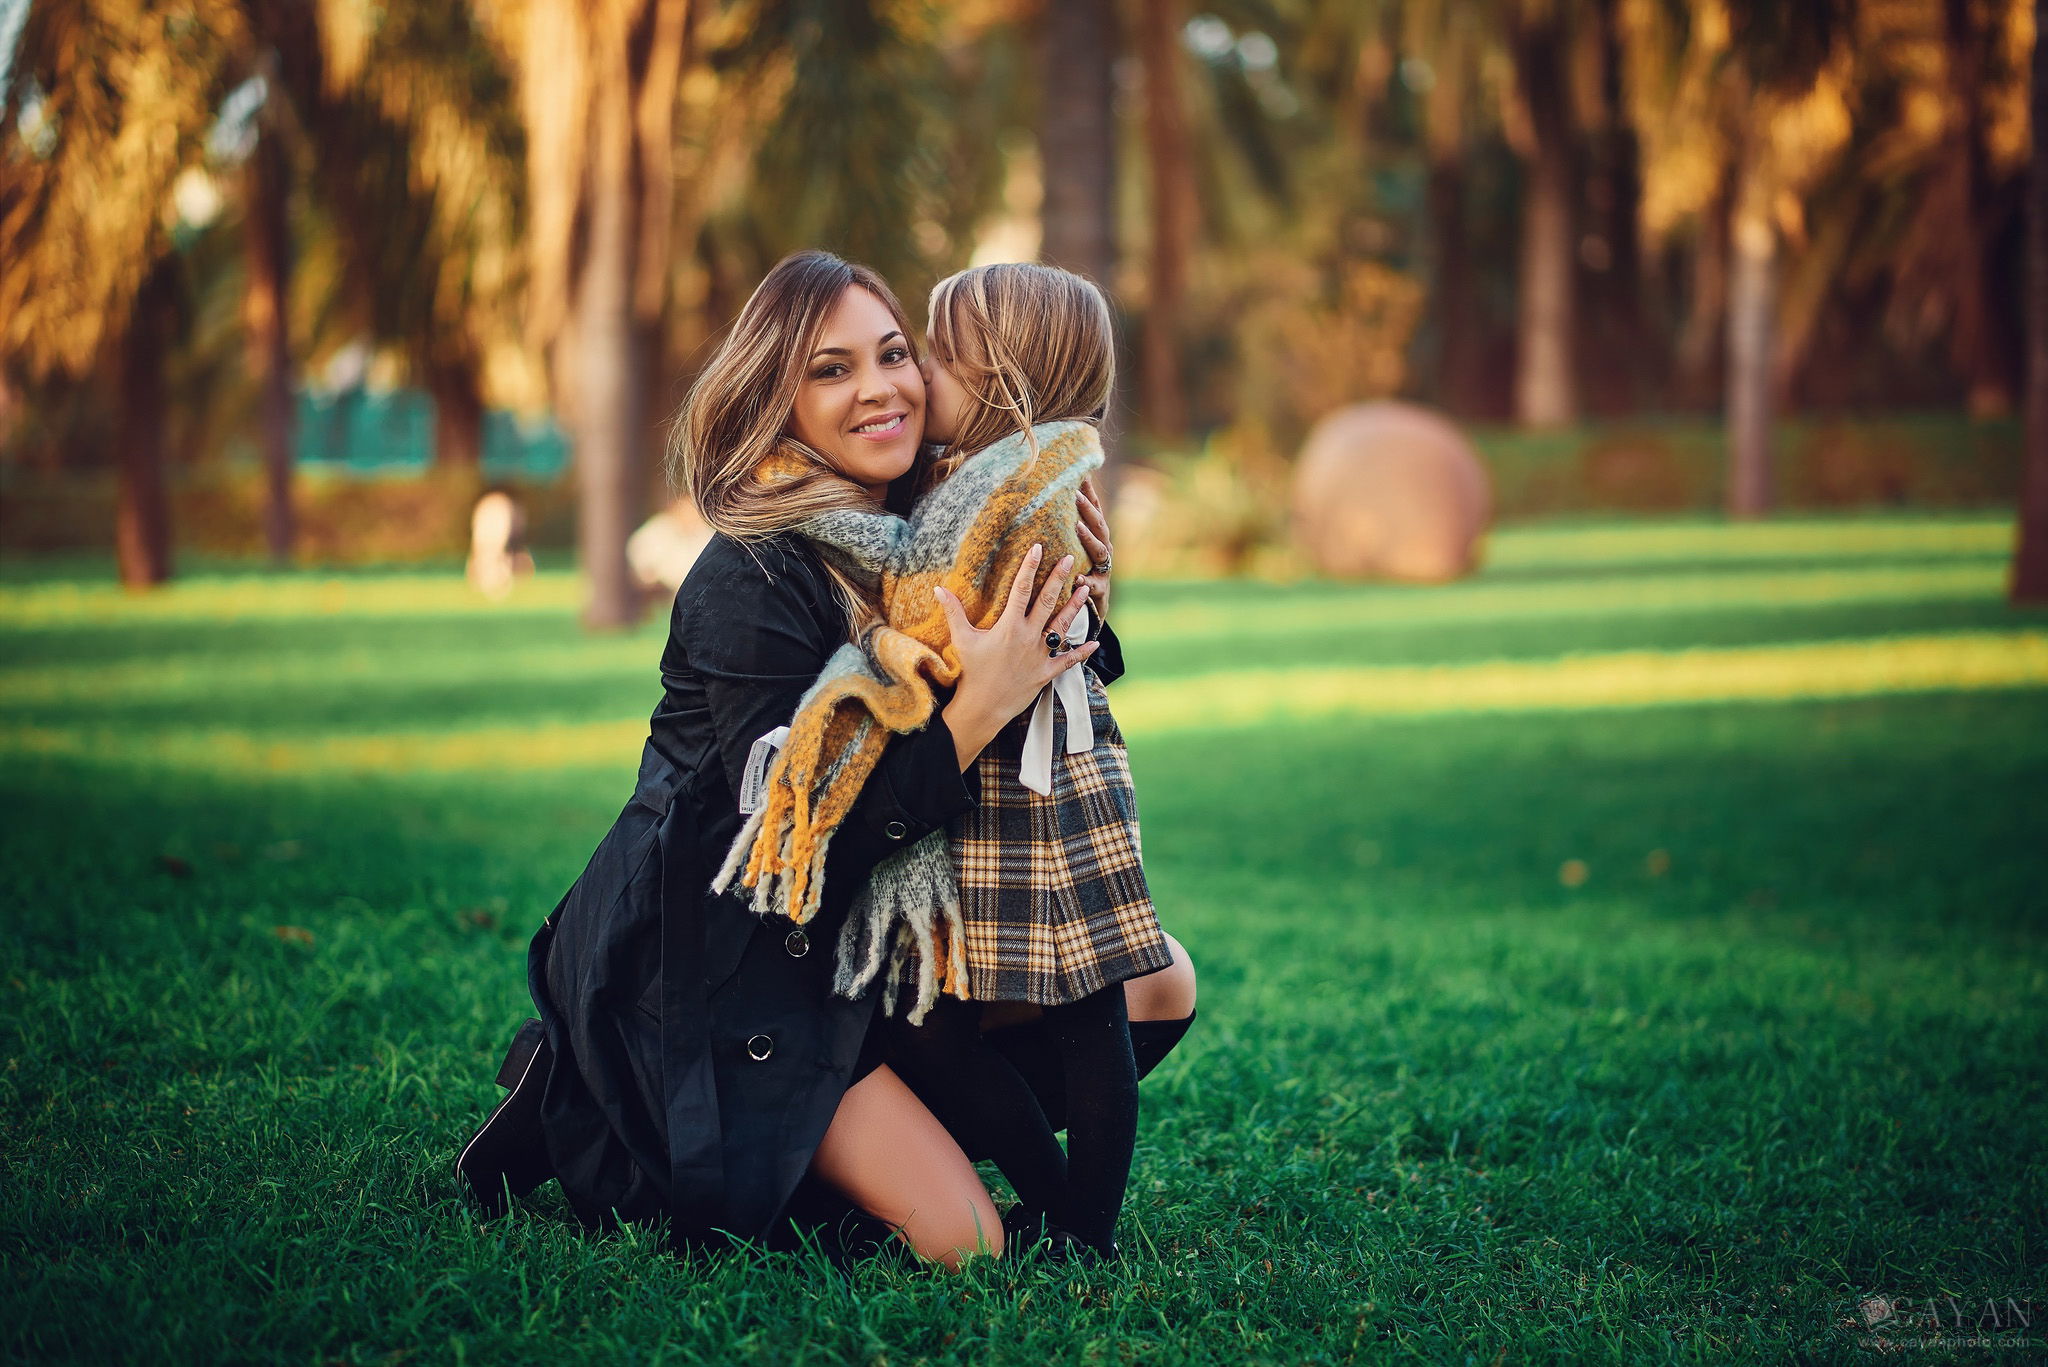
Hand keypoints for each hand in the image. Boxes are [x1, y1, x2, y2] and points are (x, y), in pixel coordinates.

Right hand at [935, 544, 1096, 770]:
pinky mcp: (1046, 672)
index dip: (1030, 567)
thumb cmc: (972, 671)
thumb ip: (953, 612)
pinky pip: (1067, 660)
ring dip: (1074, 606)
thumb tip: (939, 589)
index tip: (1038, 548)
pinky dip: (1081, 652)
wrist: (983, 706)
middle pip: (1046, 601)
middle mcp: (1028, 637)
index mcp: (1009, 626)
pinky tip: (1094, 643)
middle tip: (1070, 559)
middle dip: (1059, 578)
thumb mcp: (962, 639)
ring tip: (1085, 587)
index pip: (1021, 589)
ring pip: (1061, 625)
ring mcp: (1039, 654)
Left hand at [1075, 474, 1112, 621]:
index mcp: (1098, 538)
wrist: (1093, 604)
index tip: (1082, 475)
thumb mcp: (1074, 549)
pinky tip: (1077, 578)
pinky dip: (1086, 581)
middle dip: (1088, 510)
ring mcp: (1104, 569)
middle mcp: (1104, 550)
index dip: (1090, 494)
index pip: (1095, 512)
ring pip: (1100, 551)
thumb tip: (1046, 502)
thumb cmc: (1080, 570)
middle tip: (1074, 495)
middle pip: (1099, 526)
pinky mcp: (1099, 589)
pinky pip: (1093, 585)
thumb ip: (1065, 529)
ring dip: (1089, 538)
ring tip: (1077, 527)